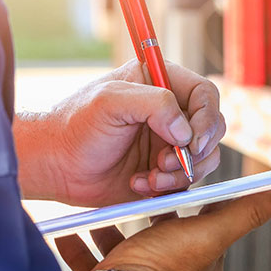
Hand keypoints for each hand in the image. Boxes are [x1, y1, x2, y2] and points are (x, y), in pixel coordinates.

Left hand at [15, 60, 225, 205]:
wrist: (56, 166)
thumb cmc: (75, 126)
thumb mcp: (109, 102)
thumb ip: (154, 103)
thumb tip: (186, 130)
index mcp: (161, 82)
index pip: (205, 94)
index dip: (207, 118)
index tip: (192, 141)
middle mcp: (171, 112)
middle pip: (213, 128)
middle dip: (195, 151)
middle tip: (165, 161)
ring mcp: (171, 142)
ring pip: (206, 158)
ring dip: (181, 173)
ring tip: (150, 177)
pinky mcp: (167, 170)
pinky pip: (187, 182)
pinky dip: (168, 188)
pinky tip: (139, 184)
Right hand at [54, 187, 270, 270]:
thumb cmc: (164, 266)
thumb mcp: (208, 232)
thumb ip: (246, 212)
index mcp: (202, 266)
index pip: (201, 222)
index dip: (187, 198)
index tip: (170, 175)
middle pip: (160, 234)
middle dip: (142, 210)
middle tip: (129, 187)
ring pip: (124, 249)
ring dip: (108, 226)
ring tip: (94, 209)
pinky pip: (95, 265)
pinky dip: (81, 246)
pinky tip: (67, 231)